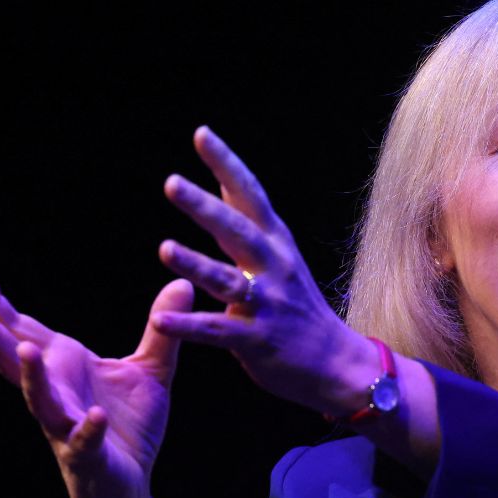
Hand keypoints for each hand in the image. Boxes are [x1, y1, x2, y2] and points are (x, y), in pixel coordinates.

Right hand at [0, 272, 192, 497]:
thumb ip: (161, 331)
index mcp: (65, 367)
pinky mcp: (88, 457)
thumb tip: (182, 282)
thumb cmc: (128, 425)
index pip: (26, 331)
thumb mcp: (151, 370)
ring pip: (42, 402)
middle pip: (17, 362)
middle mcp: (57, 394)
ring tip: (25, 350)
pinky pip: (85, 442)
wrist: (129, 484)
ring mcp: (67, 427)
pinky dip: (88, 429)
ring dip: (33, 377)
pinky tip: (94, 416)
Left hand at [154, 126, 374, 415]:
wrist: (337, 362)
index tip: (201, 134)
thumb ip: (249, 223)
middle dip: (205, 207)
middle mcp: (273, 267)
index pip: (249, 195)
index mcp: (276, 243)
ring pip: (227, 279)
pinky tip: (160, 322)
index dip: (226, 164)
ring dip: (195, 264)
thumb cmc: (299, 307)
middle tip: (172, 183)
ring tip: (164, 248)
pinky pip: (218, 331)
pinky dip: (189, 326)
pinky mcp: (257, 340)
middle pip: (237, 230)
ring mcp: (267, 304)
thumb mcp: (281, 256)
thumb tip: (222, 183)